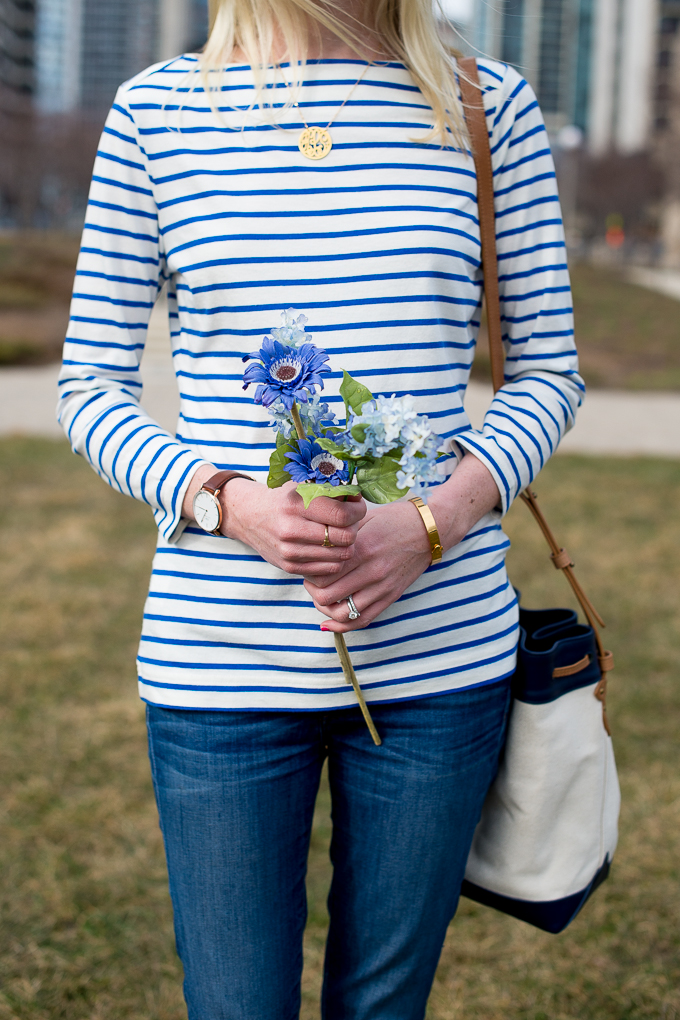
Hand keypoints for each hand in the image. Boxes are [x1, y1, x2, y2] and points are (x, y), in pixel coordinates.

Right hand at [182, 465, 365, 577]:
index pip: (343, 515)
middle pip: (345, 537)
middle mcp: (291, 529)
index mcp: (296, 504)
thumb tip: (357, 496)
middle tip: (350, 521)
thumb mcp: (302, 484)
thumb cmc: (282, 497)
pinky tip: (329, 546)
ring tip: (339, 532)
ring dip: (346, 544)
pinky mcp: (290, 567)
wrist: (248, 516)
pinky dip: (335, 558)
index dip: (358, 511)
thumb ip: (330, 489)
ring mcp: (290, 551)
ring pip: (340, 556)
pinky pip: (329, 569)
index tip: (357, 506)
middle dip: (354, 528)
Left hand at [303, 452, 501, 630]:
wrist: (429, 530)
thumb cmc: (395, 519)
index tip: (308, 565)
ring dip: (326, 609)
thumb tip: (315, 540)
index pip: (323, 572)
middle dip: (313, 591)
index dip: (309, 572)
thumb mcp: (365, 518)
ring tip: (322, 599)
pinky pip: (363, 620)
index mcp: (362, 549)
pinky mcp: (391, 596)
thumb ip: (341, 532)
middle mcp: (372, 571)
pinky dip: (343, 625)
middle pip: (328, 595)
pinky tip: (330, 621)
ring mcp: (382, 587)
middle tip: (312, 582)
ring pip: (343, 613)